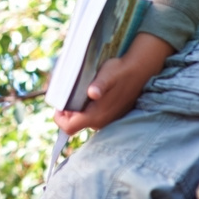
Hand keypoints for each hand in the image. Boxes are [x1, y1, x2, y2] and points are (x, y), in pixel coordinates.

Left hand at [53, 32, 174, 134]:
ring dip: (77, 109)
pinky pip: (92, 117)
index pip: (68, 127)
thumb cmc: (120, 71)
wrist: (139, 70)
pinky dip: (86, 108)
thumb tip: (93, 93)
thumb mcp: (107, 74)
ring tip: (78, 92)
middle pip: (74, 124)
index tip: (60, 104)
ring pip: (83, 120)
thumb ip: (99, 85)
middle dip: (67, 112)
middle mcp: (101, 123)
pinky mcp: (110, 117)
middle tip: (68, 94)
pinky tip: (89, 94)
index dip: (59, 118)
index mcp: (96, 115)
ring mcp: (106, 121)